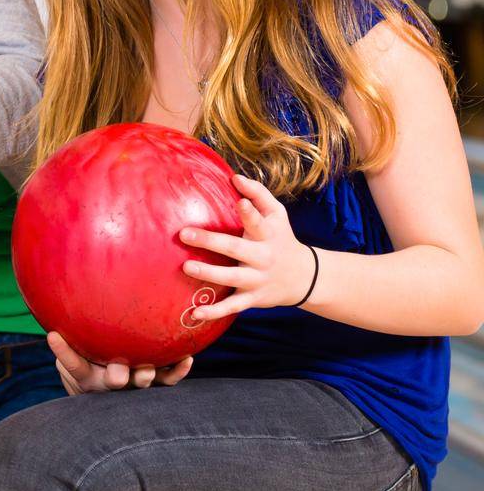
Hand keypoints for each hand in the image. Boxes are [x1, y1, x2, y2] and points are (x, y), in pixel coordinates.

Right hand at [49, 331, 192, 393]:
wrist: (119, 377)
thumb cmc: (95, 351)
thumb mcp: (80, 342)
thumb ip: (75, 326)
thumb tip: (60, 286)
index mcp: (87, 373)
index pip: (71, 362)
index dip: (62, 352)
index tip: (52, 336)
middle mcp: (111, 380)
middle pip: (112, 380)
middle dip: (115, 376)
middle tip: (116, 374)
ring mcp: (135, 380)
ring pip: (141, 380)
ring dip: (145, 374)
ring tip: (148, 368)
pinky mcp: (159, 378)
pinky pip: (169, 378)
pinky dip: (177, 370)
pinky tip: (187, 358)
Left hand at [179, 174, 317, 320]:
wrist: (306, 277)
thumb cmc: (281, 237)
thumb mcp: (278, 214)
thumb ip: (258, 193)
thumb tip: (234, 177)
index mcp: (268, 234)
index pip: (259, 221)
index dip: (251, 213)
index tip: (240, 202)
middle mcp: (263, 257)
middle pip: (237, 249)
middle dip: (211, 241)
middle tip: (184, 233)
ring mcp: (257, 279)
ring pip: (232, 278)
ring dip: (209, 274)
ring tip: (186, 266)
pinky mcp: (252, 298)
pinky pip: (232, 306)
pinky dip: (214, 312)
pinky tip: (194, 313)